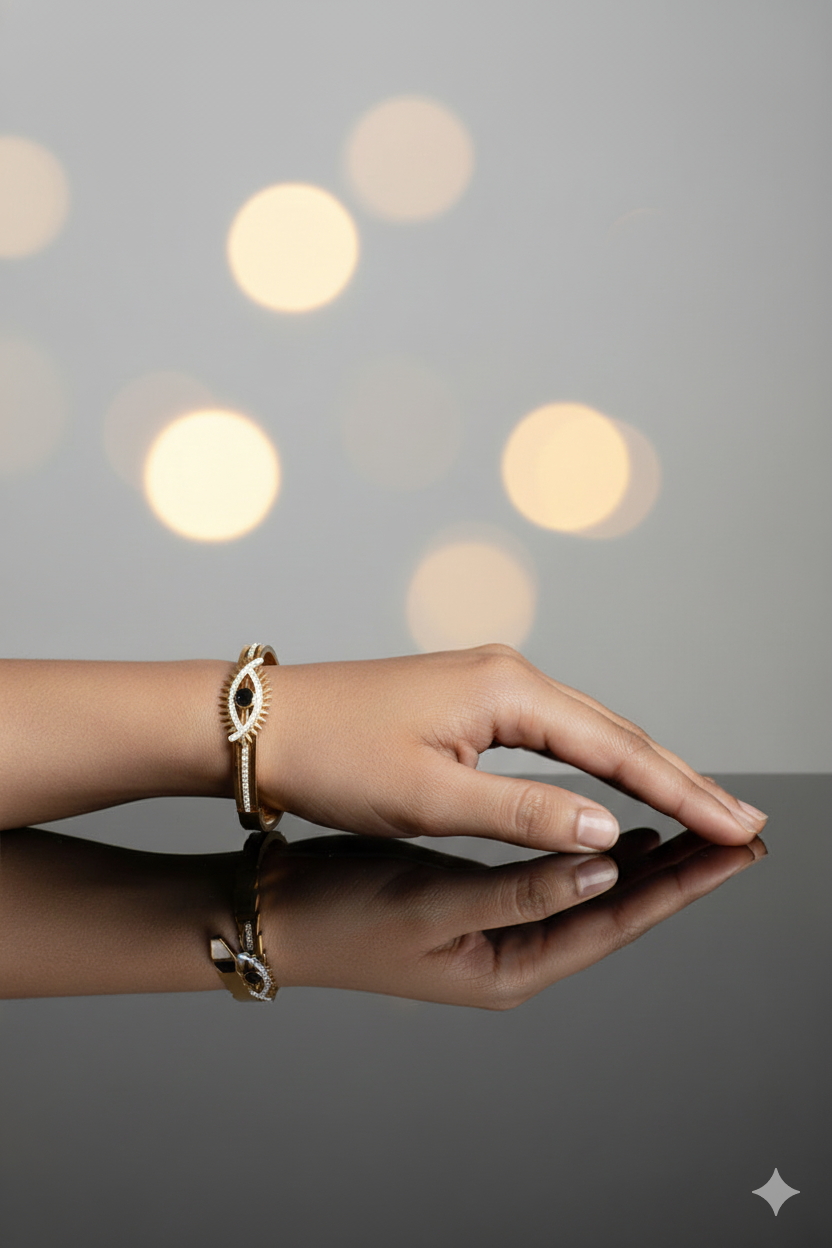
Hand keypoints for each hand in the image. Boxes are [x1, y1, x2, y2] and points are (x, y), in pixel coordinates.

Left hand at [260, 645, 767, 853]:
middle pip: (617, 733)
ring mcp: (491, 682)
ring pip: (589, 731)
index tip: (736, 828)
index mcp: (506, 690)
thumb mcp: (430, 797)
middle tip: (743, 824)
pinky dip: (598, 761)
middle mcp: (509, 674)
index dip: (683, 794)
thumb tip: (610, 828)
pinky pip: (556, 732)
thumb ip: (525, 813)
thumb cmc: (334, 757)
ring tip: (702, 808)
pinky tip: (619, 782)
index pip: (617, 751)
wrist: (264, 725)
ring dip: (646, 771)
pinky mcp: (472, 699)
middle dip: (683, 781)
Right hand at [260, 829, 765, 1007]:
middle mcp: (515, 955)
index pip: (619, 920)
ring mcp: (498, 929)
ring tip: (691, 826)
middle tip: (736, 835)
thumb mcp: (434, 904)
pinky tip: (613, 830)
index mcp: (512, 968)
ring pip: (591, 889)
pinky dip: (591, 847)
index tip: (734, 850)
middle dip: (680, 873)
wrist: (278, 913)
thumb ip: (522, 889)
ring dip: (643, 859)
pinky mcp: (481, 899)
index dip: (681, 884)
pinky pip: (556, 873)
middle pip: (616, 908)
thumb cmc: (346, 916)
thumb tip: (605, 867)